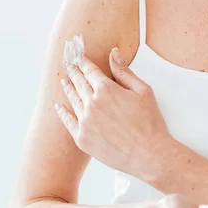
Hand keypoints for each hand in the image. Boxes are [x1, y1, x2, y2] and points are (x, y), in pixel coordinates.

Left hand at [55, 47, 168, 177]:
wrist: (148, 154)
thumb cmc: (149, 123)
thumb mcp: (143, 91)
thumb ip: (124, 72)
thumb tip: (113, 53)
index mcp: (107, 89)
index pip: (90, 71)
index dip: (83, 63)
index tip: (79, 58)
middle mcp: (92, 103)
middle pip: (79, 83)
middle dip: (74, 73)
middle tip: (69, 66)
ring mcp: (85, 122)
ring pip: (73, 100)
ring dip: (68, 89)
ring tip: (64, 82)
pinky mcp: (82, 138)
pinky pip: (68, 122)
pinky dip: (62, 112)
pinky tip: (59, 106)